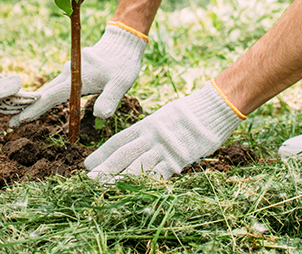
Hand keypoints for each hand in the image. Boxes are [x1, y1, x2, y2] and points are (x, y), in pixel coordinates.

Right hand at [9, 23, 146, 127]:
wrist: (122, 42)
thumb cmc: (122, 65)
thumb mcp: (120, 84)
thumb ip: (110, 100)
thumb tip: (100, 116)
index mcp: (75, 78)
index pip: (50, 97)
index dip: (34, 109)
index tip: (18, 120)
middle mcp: (67, 73)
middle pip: (43, 94)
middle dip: (27, 108)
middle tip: (11, 124)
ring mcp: (67, 71)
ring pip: (48, 89)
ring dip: (35, 102)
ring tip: (20, 116)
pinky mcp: (71, 71)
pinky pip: (55, 85)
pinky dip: (45, 96)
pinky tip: (39, 104)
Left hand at [84, 83, 243, 180]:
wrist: (213, 108)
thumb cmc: (191, 112)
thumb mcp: (165, 116)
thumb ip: (152, 131)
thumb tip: (140, 141)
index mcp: (146, 125)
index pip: (118, 140)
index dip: (102, 153)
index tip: (87, 164)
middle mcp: (151, 136)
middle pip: (123, 154)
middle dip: (104, 168)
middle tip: (87, 180)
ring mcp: (164, 148)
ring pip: (137, 166)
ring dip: (119, 179)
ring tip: (104, 189)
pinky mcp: (179, 159)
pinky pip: (159, 174)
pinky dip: (146, 183)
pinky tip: (134, 193)